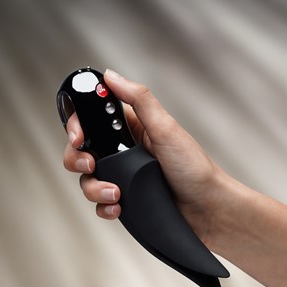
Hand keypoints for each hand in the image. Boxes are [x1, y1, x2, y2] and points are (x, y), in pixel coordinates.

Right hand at [63, 69, 240, 247]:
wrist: (208, 211)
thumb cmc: (195, 168)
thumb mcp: (166, 128)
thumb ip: (139, 100)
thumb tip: (111, 76)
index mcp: (131, 128)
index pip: (92, 119)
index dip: (78, 125)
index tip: (78, 136)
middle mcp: (123, 151)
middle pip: (81, 150)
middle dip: (77, 159)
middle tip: (91, 164)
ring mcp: (123, 177)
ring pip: (88, 178)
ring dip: (94, 187)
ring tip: (116, 193)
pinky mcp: (125, 200)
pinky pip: (100, 203)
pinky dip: (104, 207)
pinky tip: (119, 208)